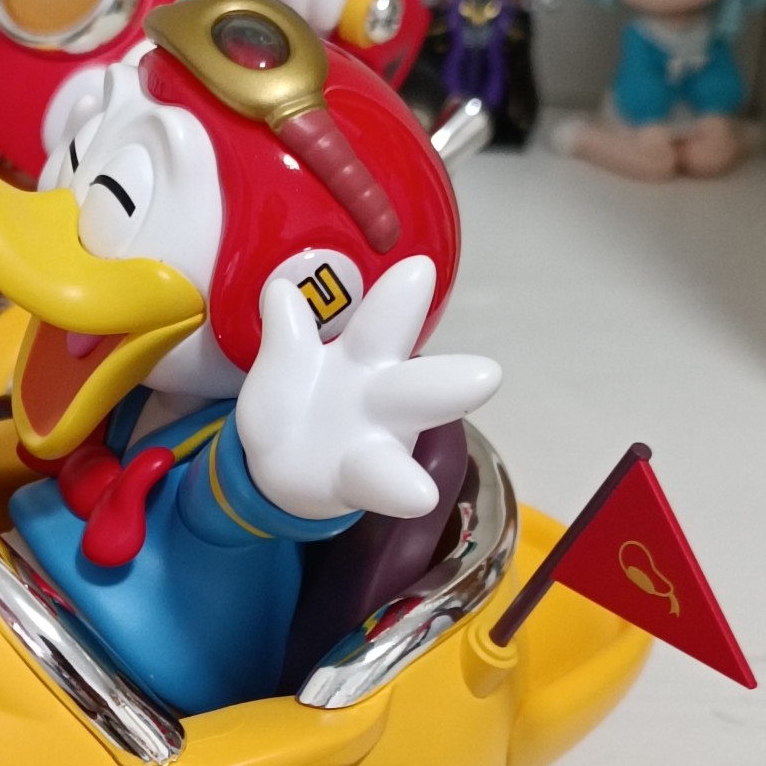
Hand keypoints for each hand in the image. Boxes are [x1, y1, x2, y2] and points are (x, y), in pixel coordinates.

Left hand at [235, 257, 500, 520]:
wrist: (277, 465)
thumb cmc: (294, 402)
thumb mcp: (282, 367)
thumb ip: (286, 337)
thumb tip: (282, 290)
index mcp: (364, 354)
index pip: (384, 322)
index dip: (400, 298)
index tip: (420, 268)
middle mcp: (384, 393)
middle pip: (419, 379)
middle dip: (449, 374)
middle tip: (487, 369)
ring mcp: (380, 437)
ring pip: (413, 424)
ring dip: (442, 413)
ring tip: (479, 404)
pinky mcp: (364, 478)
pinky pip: (383, 481)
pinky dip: (401, 488)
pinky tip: (422, 496)